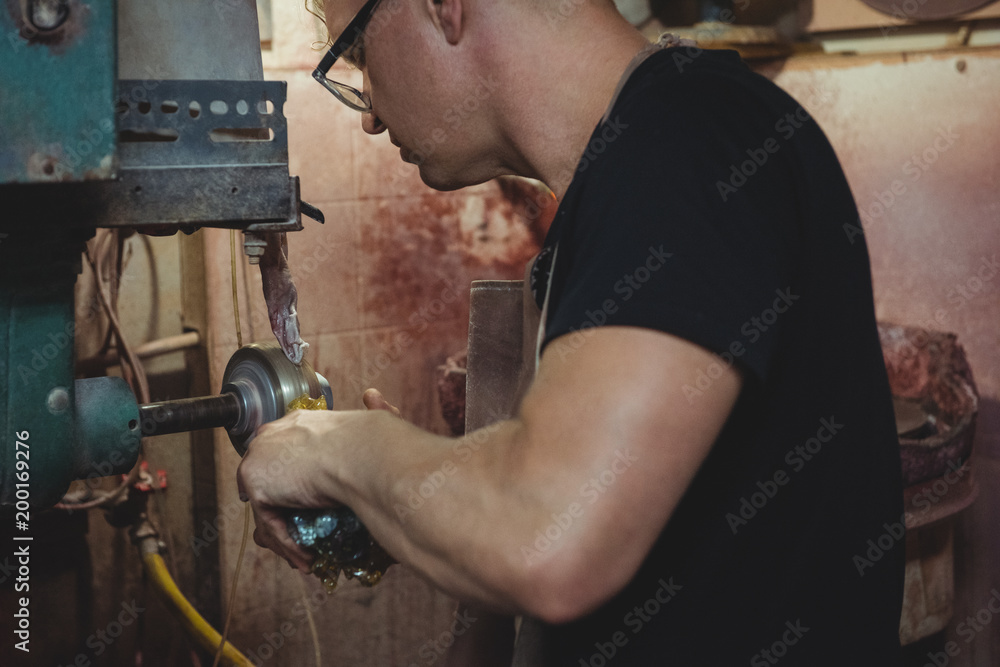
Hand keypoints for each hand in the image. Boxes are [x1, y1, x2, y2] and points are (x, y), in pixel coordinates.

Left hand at [236, 388, 401, 570]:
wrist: (367, 453)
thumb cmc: (378, 442)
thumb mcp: (372, 426)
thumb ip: (369, 416)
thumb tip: (374, 395)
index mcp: (299, 422)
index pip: (285, 458)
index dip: (296, 486)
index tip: (312, 511)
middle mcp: (273, 435)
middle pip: (270, 483)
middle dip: (286, 515)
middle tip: (306, 540)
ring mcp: (260, 457)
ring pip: (267, 507)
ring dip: (288, 536)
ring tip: (308, 555)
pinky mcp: (256, 482)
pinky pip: (269, 523)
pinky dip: (288, 544)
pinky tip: (306, 557)